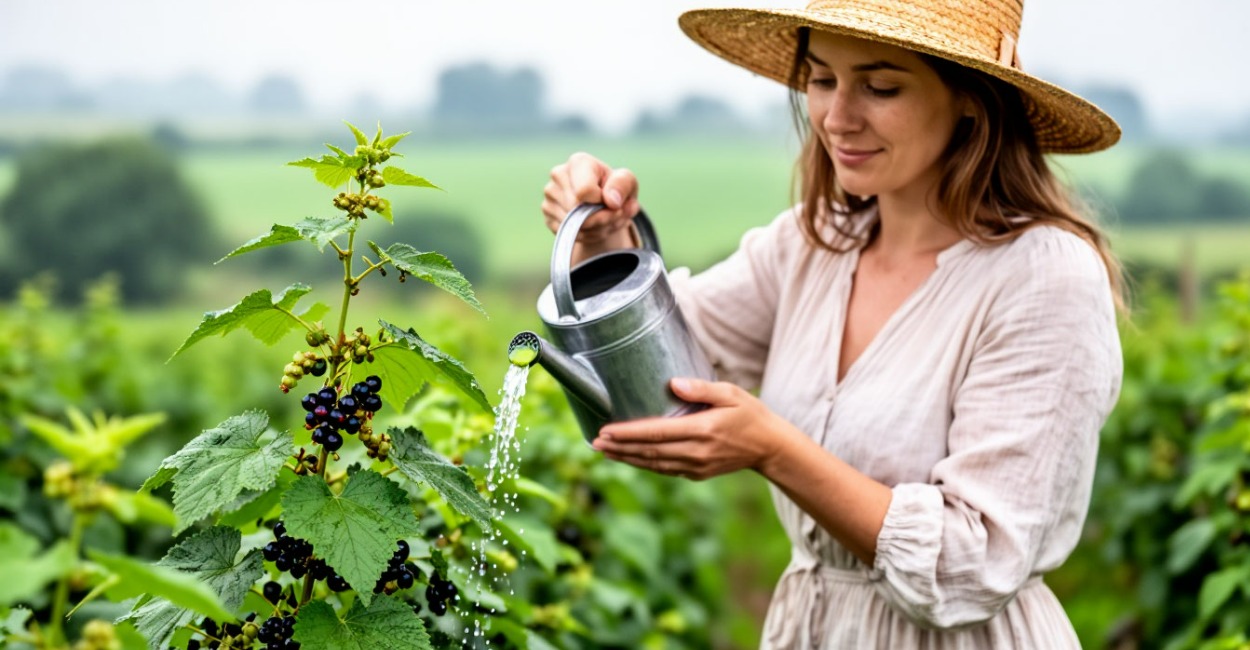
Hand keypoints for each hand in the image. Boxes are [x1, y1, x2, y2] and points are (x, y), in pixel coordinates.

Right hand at [542, 152, 639, 252]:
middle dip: (604, 219)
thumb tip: (612, 201)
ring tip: (608, 220)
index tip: (612, 200)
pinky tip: (596, 226)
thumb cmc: (615, 187)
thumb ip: (623, 185)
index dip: (603, 203)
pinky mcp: (547, 217)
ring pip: (576, 226)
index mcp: (578, 162)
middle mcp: (557, 176)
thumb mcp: (627, 181)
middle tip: (616, 216)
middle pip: (580, 211)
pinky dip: (588, 236)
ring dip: (599, 229)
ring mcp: (549, 197)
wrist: (603, 202)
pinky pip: (570, 235)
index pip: (585, 191)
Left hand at [591, 377, 793, 480]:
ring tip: (603, 451)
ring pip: (653, 464)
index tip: (606, 431)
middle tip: (594, 442)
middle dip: (619, 448)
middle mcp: (696, 452)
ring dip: (627, 458)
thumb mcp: (731, 393)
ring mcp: (696, 467)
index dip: (628, 434)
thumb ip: (701, 388)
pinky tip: (629, 457)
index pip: (656, 433)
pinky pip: (664, 469)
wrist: (770, 448)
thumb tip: (673, 383)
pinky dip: (644, 464)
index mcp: (702, 431)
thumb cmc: (750, 414)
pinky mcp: (696, 474)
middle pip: (649, 452)